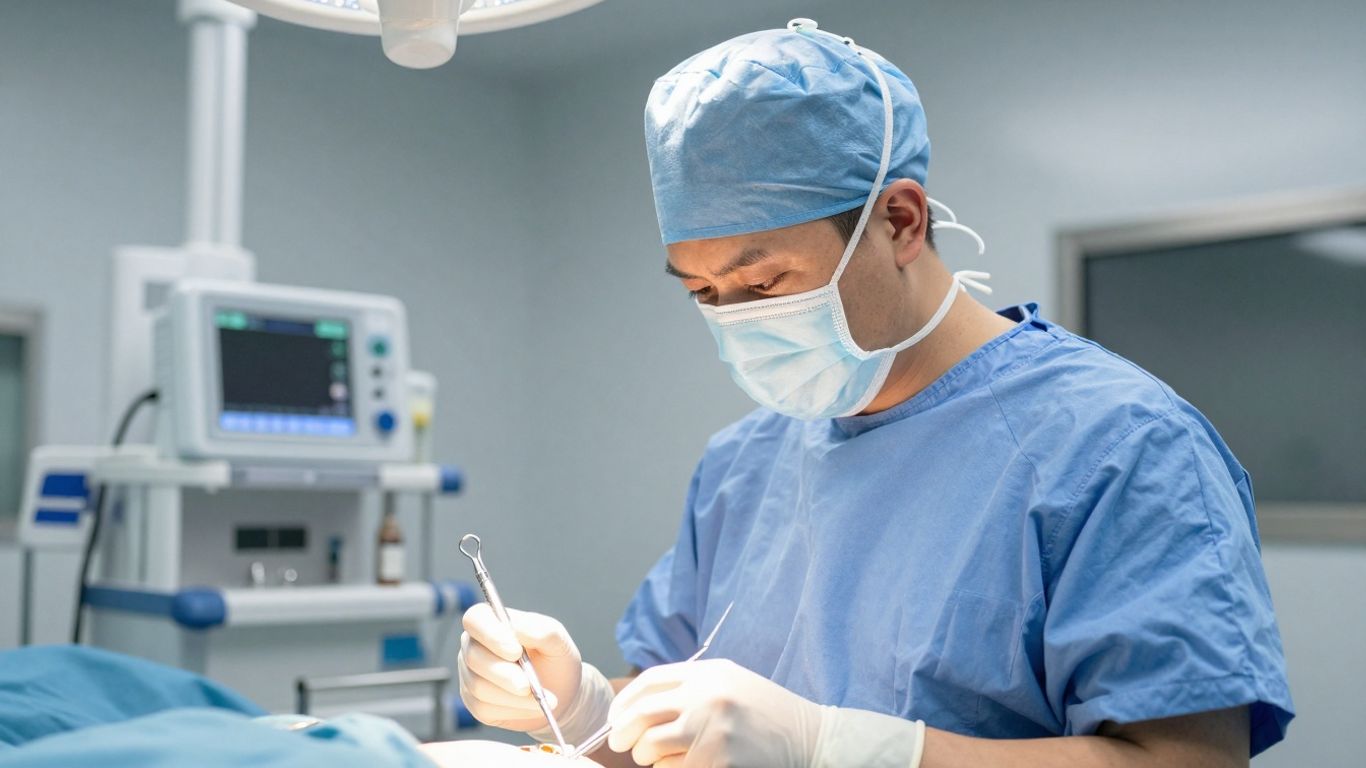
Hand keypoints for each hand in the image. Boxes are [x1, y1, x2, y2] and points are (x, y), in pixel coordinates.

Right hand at [457, 604, 581, 730]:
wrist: (562, 694)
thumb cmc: (556, 660)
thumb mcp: (558, 641)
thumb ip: (541, 630)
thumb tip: (516, 628)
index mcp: (492, 622)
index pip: (475, 618)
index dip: (490, 634)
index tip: (516, 651)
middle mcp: (475, 647)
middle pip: (473, 656)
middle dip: (503, 673)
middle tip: (527, 685)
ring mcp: (471, 675)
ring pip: (479, 686)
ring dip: (512, 695)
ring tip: (540, 697)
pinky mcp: (475, 703)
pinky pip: (484, 708)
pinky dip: (513, 709)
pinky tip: (532, 706)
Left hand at [606, 658, 823, 766]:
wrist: (811, 738)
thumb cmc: (767, 713)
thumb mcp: (731, 683)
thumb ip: (691, 687)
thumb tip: (639, 707)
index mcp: (709, 673)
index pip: (649, 682)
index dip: (624, 702)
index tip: (615, 718)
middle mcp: (707, 697)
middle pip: (642, 713)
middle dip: (623, 732)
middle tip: (620, 743)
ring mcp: (712, 730)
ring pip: (650, 746)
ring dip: (645, 756)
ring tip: (654, 758)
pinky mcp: (716, 761)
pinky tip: (679, 767)